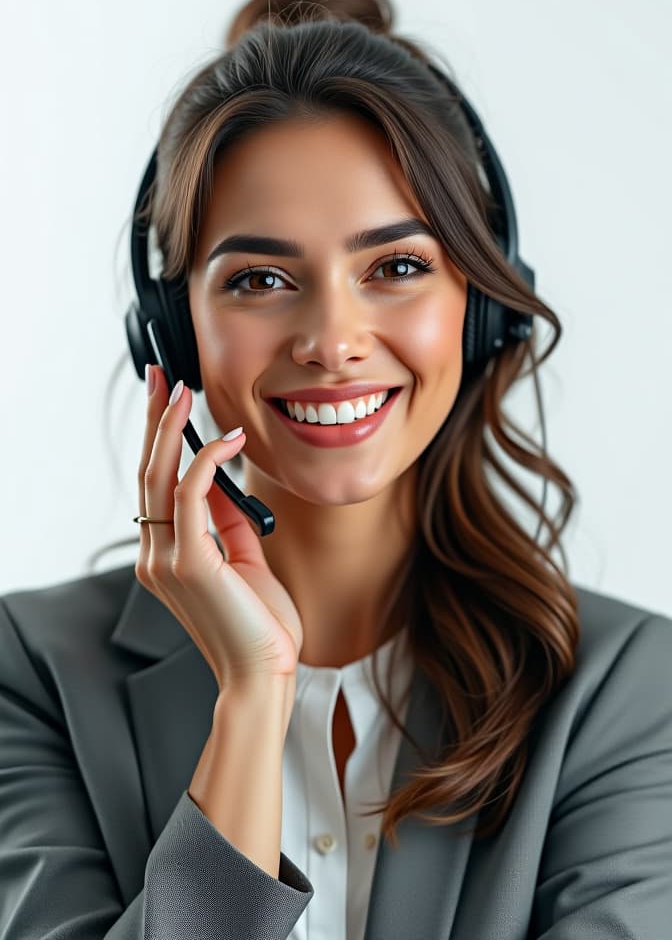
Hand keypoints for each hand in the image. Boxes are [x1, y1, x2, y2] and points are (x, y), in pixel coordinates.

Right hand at [135, 365, 302, 691]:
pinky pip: (192, 495)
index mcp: (165, 555)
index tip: (168, 400)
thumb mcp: (244, 560)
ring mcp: (165, 560)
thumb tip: (221, 477)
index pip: (155, 485)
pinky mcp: (188, 563)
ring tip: (184, 391)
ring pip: (160, 478)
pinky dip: (207, 461)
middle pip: (147, 472)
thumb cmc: (260, 625)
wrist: (263, 674)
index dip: (158, 439)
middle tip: (161, 376)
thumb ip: (226, 520)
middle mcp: (155, 555)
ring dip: (171, 428)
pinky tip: (228, 437)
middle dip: (154, 420)